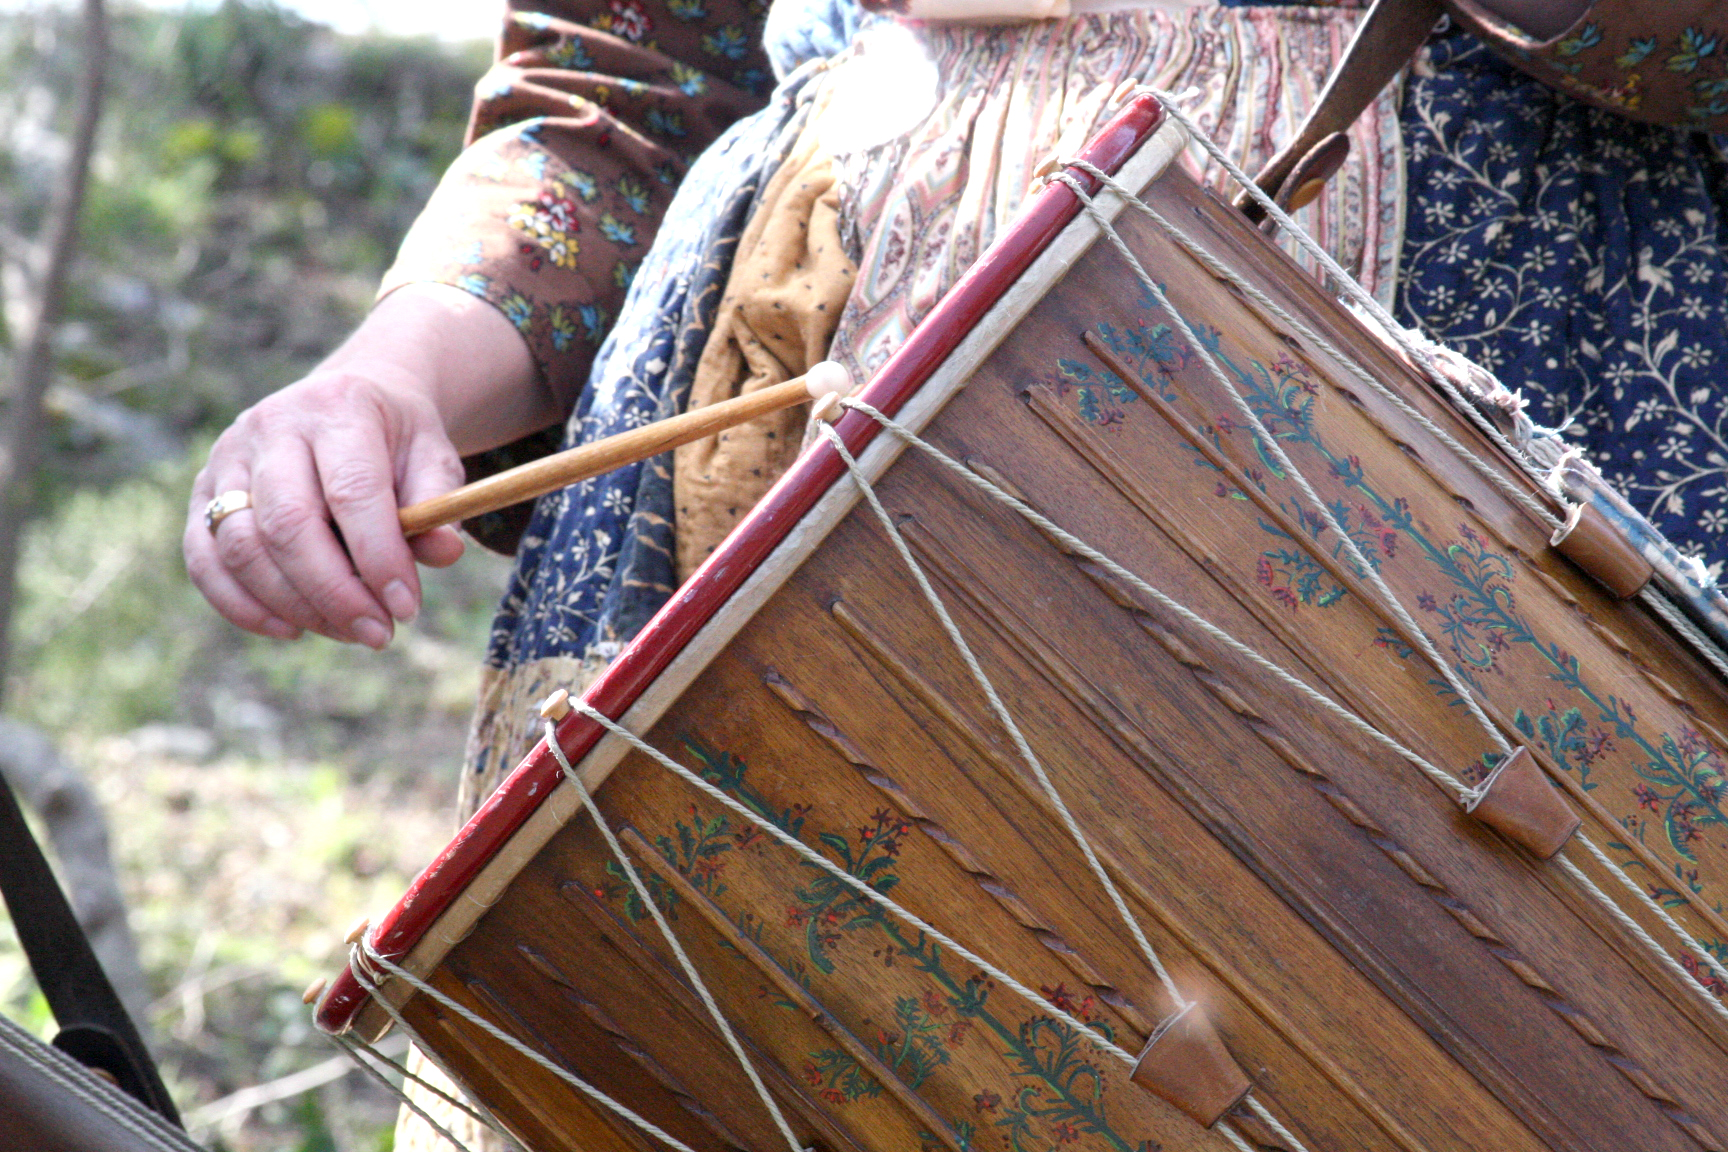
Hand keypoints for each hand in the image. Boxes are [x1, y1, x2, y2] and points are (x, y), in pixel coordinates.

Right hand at [185, 368, 466, 645]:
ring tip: (347, 631)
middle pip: (288, 524)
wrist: (347, 400)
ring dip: (294, 606)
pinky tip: (293, 629)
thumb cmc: (395, 440)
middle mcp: (272, 426)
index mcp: (338, 409)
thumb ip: (437, 504)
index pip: (351, 490)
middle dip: (335, 593)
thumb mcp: (432, 458)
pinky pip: (205, 559)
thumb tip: (444, 552)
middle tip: (378, 633)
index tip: (406, 608)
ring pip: (241, 547)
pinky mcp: (201, 490)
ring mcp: (227, 456)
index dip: (378, 556)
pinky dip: (243, 606)